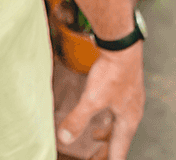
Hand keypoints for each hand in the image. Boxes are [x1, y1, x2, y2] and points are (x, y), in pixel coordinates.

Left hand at [56, 42, 144, 159]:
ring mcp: (129, 99)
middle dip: (106, 149)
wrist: (121, 47)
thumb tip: (64, 138)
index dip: (110, 159)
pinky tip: (99, 110)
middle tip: (94, 157)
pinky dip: (106, 115)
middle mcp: (132, 113)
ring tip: (94, 135)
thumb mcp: (92, 100)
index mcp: (127, 122)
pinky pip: (116, 109)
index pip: (119, 150)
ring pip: (118, 122)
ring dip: (106, 130)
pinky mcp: (123, 86)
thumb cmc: (112, 74)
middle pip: (119, 138)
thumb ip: (78, 119)